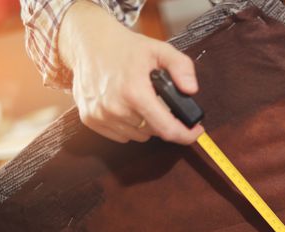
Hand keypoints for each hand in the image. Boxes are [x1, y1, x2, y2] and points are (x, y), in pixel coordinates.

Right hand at [58, 1, 202, 143]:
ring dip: (144, 125)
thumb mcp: (160, 50)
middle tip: (160, 102)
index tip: (195, 132)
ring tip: (140, 102)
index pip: (166, 128)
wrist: (88, 41)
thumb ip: (182, 67)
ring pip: (137, 135)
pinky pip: (120, 136)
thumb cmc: (124, 47)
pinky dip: (127, 126)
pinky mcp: (90, 119)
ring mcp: (100, 115)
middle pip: (154, 132)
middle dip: (163, 121)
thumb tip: (191, 90)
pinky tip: (126, 107)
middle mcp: (115, 108)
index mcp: (134, 92)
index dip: (185, 135)